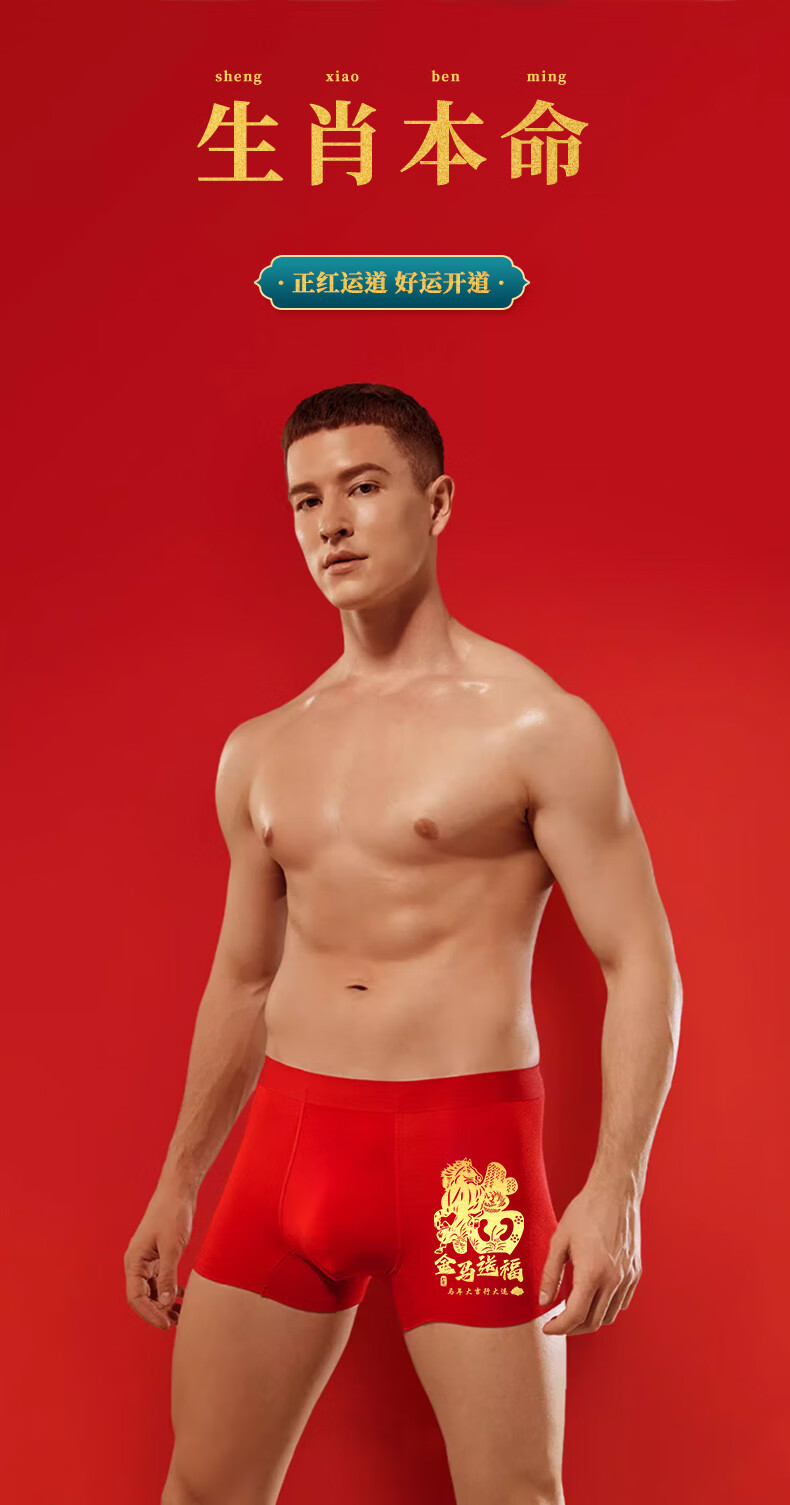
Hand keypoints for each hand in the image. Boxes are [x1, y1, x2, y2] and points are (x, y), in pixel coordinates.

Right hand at [124, 1184, 194, 1330]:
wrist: (178, 1191)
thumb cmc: (172, 1214)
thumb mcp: (171, 1247)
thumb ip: (168, 1276)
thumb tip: (165, 1303)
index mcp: (134, 1261)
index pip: (136, 1297)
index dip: (150, 1313)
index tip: (165, 1325)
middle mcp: (137, 1262)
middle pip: (143, 1296)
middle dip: (157, 1312)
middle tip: (175, 1325)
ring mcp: (148, 1259)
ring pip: (153, 1290)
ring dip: (164, 1304)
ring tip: (180, 1317)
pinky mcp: (159, 1255)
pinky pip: (161, 1280)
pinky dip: (170, 1291)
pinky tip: (182, 1298)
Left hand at [539, 1182, 641, 1335]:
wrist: (615, 1192)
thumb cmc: (585, 1211)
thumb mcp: (559, 1240)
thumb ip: (550, 1274)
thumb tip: (543, 1301)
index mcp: (592, 1273)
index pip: (575, 1316)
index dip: (558, 1327)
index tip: (547, 1327)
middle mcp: (613, 1280)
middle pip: (593, 1322)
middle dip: (572, 1329)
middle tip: (557, 1323)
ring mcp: (627, 1277)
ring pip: (609, 1315)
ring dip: (590, 1320)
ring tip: (573, 1311)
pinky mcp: (635, 1272)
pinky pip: (621, 1302)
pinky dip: (606, 1308)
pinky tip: (593, 1298)